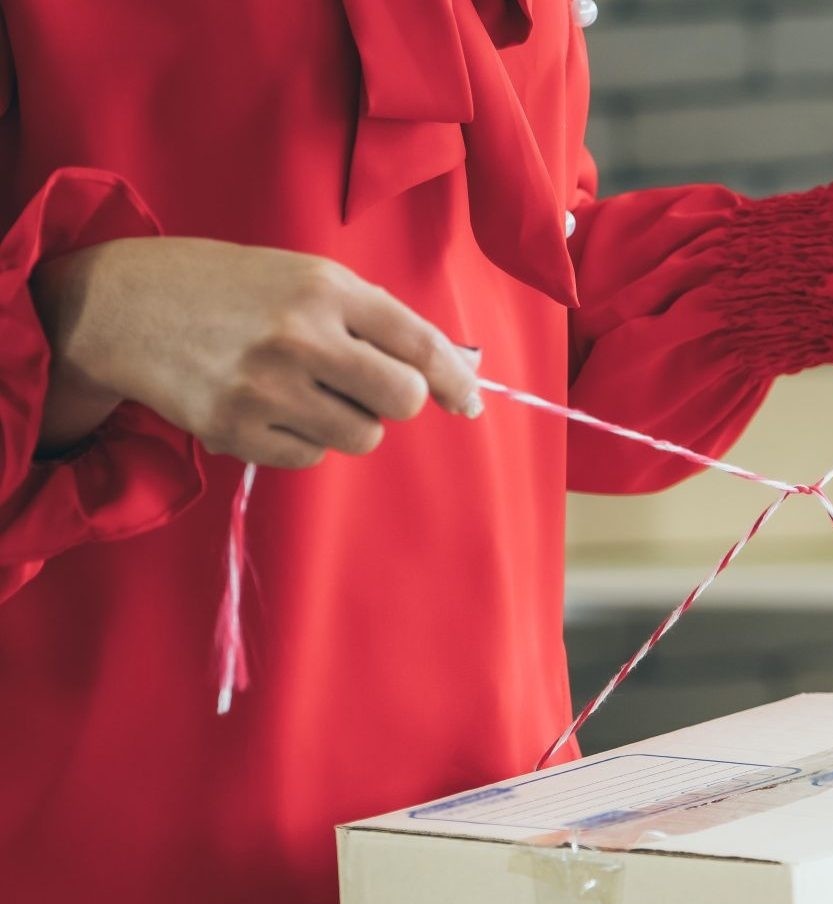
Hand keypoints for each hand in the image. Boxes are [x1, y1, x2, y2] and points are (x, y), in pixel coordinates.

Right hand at [31, 237, 481, 464]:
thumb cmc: (229, 289)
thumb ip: (373, 317)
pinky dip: (302, 439)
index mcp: (325, 288)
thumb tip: (450, 370)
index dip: (454, 380)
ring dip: (347, 420)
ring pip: (362, 436)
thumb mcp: (302, 276)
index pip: (419, 344)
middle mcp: (300, 337)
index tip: (468, 402)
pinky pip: (311, 457)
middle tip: (365, 385)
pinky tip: (267, 406)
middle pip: (402, 400)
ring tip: (303, 389)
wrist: (122, 304)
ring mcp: (266, 387)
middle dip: (396, 400)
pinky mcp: (236, 430)